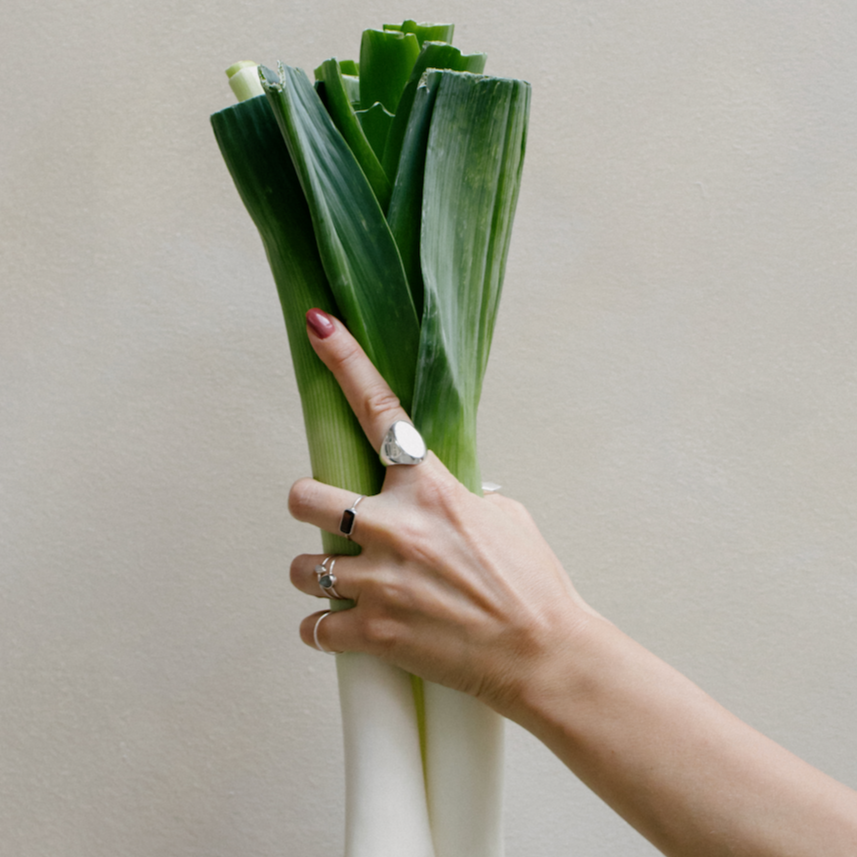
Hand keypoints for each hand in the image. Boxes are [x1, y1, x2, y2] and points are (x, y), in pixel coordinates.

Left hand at [288, 309, 594, 716]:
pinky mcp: (372, 632)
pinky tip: (346, 629)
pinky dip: (325, 629)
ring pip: (301, 567)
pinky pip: (315, 626)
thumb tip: (434, 496)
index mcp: (431, 488)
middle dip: (309, 505)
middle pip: (303, 496)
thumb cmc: (533, 583)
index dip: (344, 361)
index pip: (378, 410)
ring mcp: (380, 580)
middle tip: (328, 521)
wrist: (544, 654)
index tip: (318, 325)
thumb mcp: (504, 515)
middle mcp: (396, 526)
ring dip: (317, 573)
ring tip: (347, 585)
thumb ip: (455, 495)